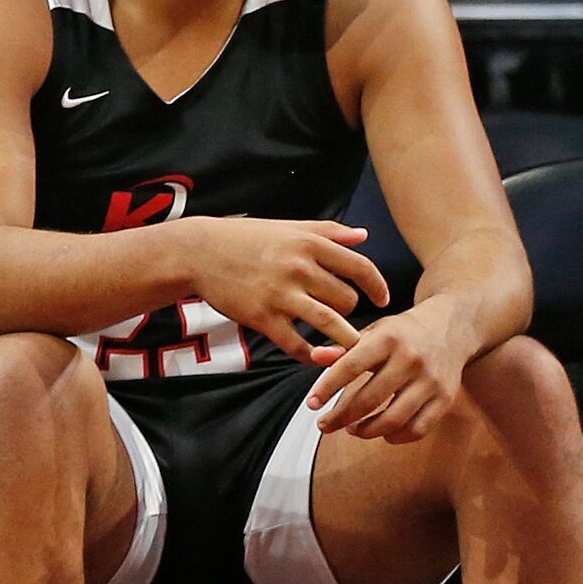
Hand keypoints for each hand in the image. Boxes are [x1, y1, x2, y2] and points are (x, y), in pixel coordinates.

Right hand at [177, 217, 391, 363]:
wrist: (199, 253)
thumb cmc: (244, 238)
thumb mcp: (289, 227)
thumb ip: (328, 232)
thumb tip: (364, 236)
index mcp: (310, 244)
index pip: (361, 268)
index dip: (378, 287)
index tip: (383, 300)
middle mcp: (300, 268)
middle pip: (347, 299)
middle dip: (350, 312)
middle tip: (345, 319)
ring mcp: (281, 295)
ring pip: (331, 324)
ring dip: (345, 341)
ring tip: (350, 352)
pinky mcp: (263, 318)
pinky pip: (297, 344)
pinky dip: (311, 355)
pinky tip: (315, 356)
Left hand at [305, 298, 473, 442]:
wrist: (452, 326)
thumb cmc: (402, 333)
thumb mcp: (373, 332)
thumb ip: (343, 347)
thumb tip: (314, 358)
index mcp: (388, 338)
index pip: (351, 366)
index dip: (327, 387)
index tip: (311, 404)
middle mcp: (411, 359)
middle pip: (370, 399)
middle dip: (341, 417)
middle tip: (325, 425)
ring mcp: (431, 381)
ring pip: (393, 419)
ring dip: (366, 431)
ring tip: (352, 429)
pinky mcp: (445, 398)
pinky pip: (417, 429)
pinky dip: (396, 437)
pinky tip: (382, 433)